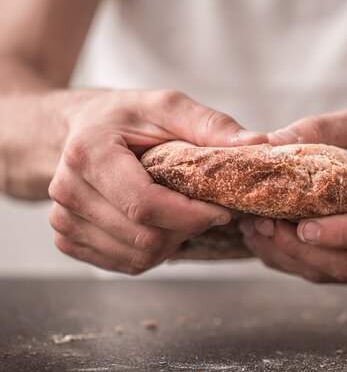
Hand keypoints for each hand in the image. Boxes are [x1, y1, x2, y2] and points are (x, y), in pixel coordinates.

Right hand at [49, 90, 266, 273]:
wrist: (72, 131)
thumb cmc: (123, 118)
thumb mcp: (165, 107)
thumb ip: (209, 124)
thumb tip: (256, 143)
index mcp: (89, 154)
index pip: (145, 205)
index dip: (192, 215)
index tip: (222, 210)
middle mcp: (67, 191)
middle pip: (145, 237)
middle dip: (189, 229)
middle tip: (208, 211)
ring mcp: (63, 220)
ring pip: (137, 257)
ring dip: (174, 243)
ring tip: (184, 215)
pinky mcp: (68, 240)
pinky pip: (124, 264)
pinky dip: (153, 252)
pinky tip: (161, 226)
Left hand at [239, 110, 346, 285]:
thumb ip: (324, 128)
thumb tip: (275, 141)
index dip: (343, 232)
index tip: (303, 227)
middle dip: (302, 249)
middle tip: (261, 224)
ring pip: (336, 275)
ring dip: (291, 258)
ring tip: (255, 229)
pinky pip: (329, 278)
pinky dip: (294, 262)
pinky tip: (268, 240)